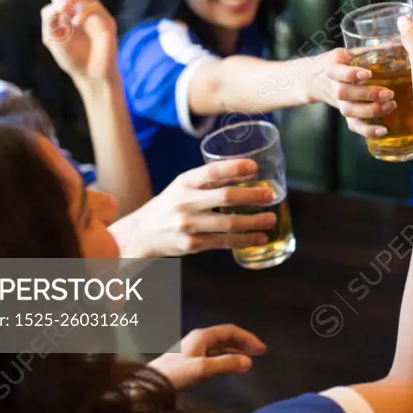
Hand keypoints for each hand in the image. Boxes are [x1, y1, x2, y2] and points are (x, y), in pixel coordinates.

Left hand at [37, 0, 118, 84]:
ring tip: (62, 9)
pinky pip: (94, 7)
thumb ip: (50, 18)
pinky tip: (74, 23)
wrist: (89, 75)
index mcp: (66, 10)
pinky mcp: (106, 22)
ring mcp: (95, 14)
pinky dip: (82, 12)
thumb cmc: (71, 57)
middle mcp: (81, 8)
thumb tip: (60, 3)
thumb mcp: (52, 37)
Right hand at [110, 159, 276, 257]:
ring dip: (254, 221)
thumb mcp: (183, 186)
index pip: (211, 171)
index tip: (254, 167)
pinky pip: (224, 242)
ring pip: (228, 224)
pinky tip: (259, 238)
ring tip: (271, 218)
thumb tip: (248, 172)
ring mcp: (188, 225)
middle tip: (270, 195)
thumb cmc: (170, 204)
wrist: (140, 233)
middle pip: (225, 197)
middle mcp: (185, 202)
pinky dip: (244, 240)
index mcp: (184, 182)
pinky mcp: (192, 245)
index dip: (234, 168)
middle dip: (251, 196)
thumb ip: (210, 181)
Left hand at [149, 324, 266, 389]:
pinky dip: (227, 358)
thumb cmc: (175, 373)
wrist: (151, 384)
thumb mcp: (203, 368)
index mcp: (203, 335)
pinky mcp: (193, 359)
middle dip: (244, 343)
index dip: (248, 338)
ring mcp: (196, 348)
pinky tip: (233, 365)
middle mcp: (200, 338)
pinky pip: (216, 355)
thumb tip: (248, 361)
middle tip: (260, 352)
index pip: (231, 331)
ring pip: (222, 346)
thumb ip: (226, 364)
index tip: (261, 349)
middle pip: (227, 337)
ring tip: (250, 359)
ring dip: (237, 351)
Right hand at [306, 48, 396, 138]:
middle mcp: (333, 87)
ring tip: (391, 106)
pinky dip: (368, 130)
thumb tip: (397, 43)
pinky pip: (354, 126)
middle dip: (367, 94)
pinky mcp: (345, 115)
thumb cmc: (338, 63)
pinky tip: (383, 130)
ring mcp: (339, 103)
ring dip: (370, 111)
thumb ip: (366, 51)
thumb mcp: (347, 53)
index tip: (368, 73)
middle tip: (389, 93)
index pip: (338, 72)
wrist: (315, 80)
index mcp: (332, 68)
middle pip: (345, 94)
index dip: (351, 74)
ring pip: (349, 111)